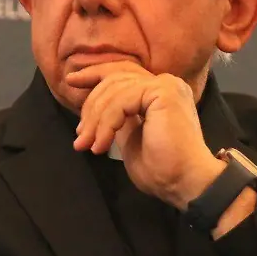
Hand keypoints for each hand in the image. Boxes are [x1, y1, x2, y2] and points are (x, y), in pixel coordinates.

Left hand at [65, 62, 223, 207]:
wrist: (185, 182)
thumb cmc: (162, 170)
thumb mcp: (129, 139)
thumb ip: (118, 120)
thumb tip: (93, 113)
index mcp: (159, 93)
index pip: (122, 73)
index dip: (94, 74)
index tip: (71, 81)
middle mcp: (164, 83)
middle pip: (114, 80)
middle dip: (91, 107)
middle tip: (80, 138)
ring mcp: (165, 85)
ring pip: (115, 91)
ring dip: (96, 120)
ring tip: (89, 146)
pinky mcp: (163, 92)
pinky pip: (122, 101)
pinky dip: (107, 123)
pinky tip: (103, 144)